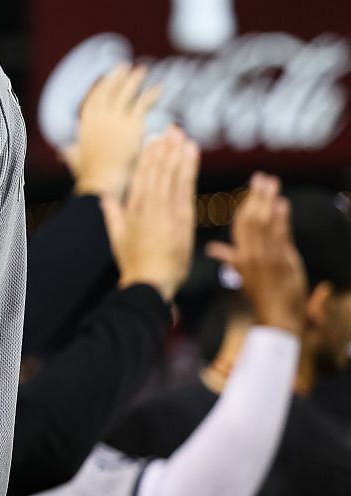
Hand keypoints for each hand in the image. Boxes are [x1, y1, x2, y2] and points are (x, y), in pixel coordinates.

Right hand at [64, 64, 162, 202]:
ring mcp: (114, 119)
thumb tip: (63, 151)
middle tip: (125, 66)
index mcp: (85, 124)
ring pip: (125, 93)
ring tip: (142, 70)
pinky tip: (159, 89)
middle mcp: (98, 117)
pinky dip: (151, 95)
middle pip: (108, 90)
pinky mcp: (131, 124)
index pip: (93, 99)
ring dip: (134, 80)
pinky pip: (142, 104)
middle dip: (116, 77)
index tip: (107, 78)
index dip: (100, 88)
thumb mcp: (75, 160)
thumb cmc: (89, 174)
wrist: (102, 179)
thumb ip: (71, 152)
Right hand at [103, 126, 198, 298]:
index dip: (148, 155)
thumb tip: (105, 199)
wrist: (151, 282)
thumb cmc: (133, 263)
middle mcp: (149, 206)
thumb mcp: (117, 237)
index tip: (154, 139)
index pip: (142, 175)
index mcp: (132, 209)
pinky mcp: (182, 218)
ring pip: (172, 175)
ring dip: (177, 153)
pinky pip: (186, 187)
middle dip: (164, 148)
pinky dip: (188, 168)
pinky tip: (191, 154)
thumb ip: (113, 215)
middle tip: (171, 128)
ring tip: (183, 135)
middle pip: (158, 170)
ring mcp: (166, 211)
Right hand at [208, 174, 307, 334]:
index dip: (246, 204)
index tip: (252, 187)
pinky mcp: (281, 263)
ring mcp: (265, 258)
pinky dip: (281, 219)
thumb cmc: (263, 298)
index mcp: (240, 257)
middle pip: (251, 219)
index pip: (240, 224)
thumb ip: (231, 258)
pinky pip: (279, 236)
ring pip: (264, 224)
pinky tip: (283, 204)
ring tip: (272, 183)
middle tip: (262, 177)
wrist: (276, 319)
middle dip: (257, 196)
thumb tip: (213, 249)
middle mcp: (250, 255)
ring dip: (269, 201)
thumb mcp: (244, 276)